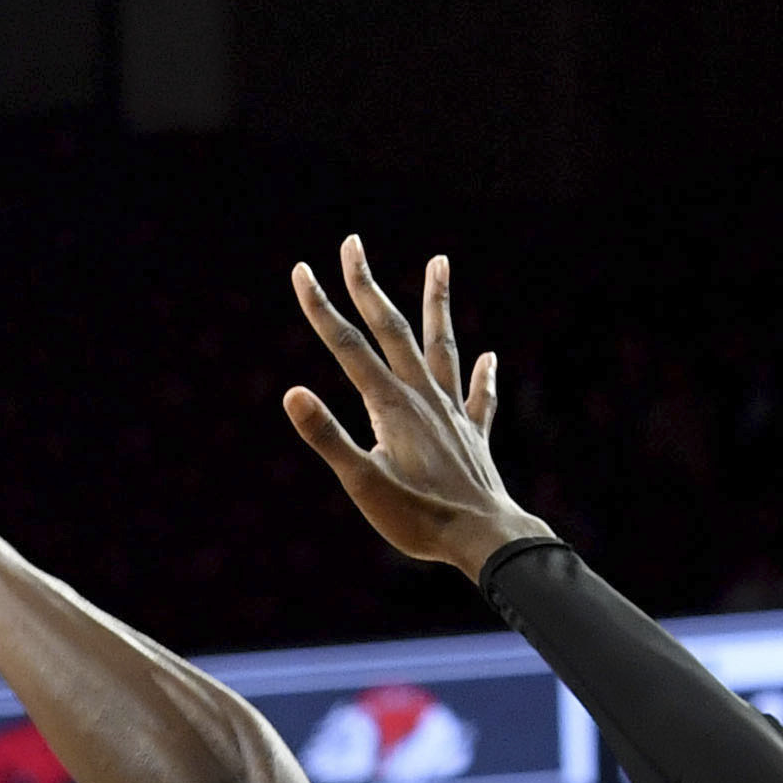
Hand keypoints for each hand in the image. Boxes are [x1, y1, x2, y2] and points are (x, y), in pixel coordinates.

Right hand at [282, 237, 548, 578]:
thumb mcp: (362, 484)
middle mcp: (423, 397)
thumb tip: (293, 394)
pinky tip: (490, 357)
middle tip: (352, 243)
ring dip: (437, 303)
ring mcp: (452, 412)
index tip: (302, 270)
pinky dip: (483, 376)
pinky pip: (479, 397)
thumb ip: (328, 437)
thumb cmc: (419, 518)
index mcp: (391, 405)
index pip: (348, 347)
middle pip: (391, 329)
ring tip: (440, 262)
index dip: (321, 308)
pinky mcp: (474, 435)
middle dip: (366, 285)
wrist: (484, 539)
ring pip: (443, 345)